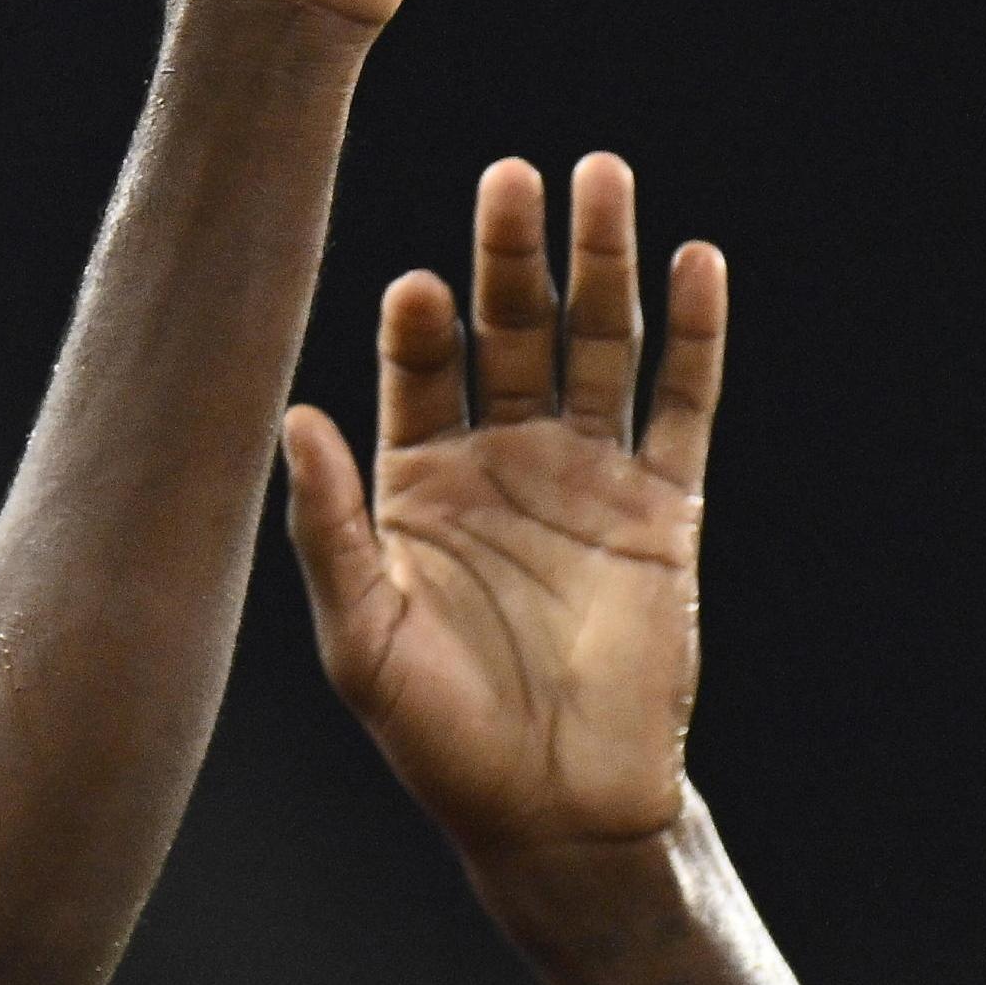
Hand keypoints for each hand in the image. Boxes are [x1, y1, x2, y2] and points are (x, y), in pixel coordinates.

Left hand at [284, 156, 721, 852]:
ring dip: (604, 262)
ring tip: (602, 178)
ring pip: (599, 346)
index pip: (416, 373)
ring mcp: (587, 479)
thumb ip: (327, 526)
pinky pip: (684, 408)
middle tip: (512, 176)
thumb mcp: (360, 634)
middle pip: (511, 331)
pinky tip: (695, 264)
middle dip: (511, 254)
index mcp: (417, 482)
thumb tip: (290, 416)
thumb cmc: (437, 732)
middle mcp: (502, 462)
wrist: (552, 807)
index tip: (416, 289)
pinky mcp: (665, 511)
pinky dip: (694, 337)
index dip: (420, 326)